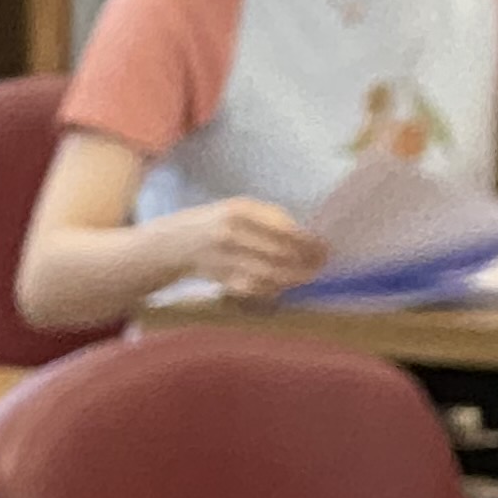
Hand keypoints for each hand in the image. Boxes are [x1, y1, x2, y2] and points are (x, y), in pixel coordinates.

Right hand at [183, 196, 325, 303]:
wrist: (172, 243)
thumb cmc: (214, 222)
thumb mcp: (238, 209)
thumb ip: (271, 219)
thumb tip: (307, 239)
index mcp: (240, 212)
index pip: (285, 231)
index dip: (309, 243)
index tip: (326, 249)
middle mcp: (231, 234)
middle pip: (281, 255)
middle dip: (306, 263)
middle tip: (321, 266)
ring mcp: (225, 259)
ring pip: (271, 275)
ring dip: (293, 278)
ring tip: (307, 276)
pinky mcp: (221, 279)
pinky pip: (256, 288)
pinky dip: (273, 288)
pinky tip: (282, 285)